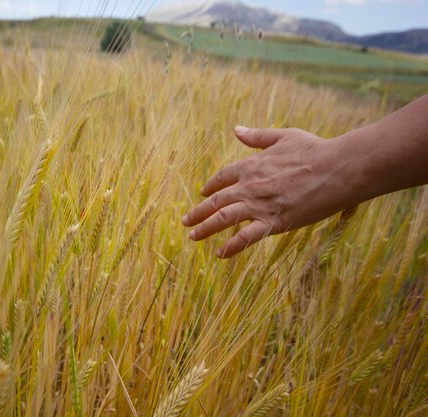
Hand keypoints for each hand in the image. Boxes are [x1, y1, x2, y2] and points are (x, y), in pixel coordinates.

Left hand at [182, 126, 354, 257]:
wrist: (337, 168)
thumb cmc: (315, 150)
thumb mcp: (283, 136)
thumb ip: (257, 136)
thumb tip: (236, 129)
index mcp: (251, 165)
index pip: (222, 178)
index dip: (211, 186)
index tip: (202, 193)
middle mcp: (249, 185)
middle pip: (216, 201)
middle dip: (198, 212)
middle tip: (186, 221)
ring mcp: (259, 204)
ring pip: (223, 218)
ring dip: (205, 228)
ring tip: (193, 237)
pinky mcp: (273, 222)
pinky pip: (245, 237)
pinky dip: (231, 247)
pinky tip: (220, 254)